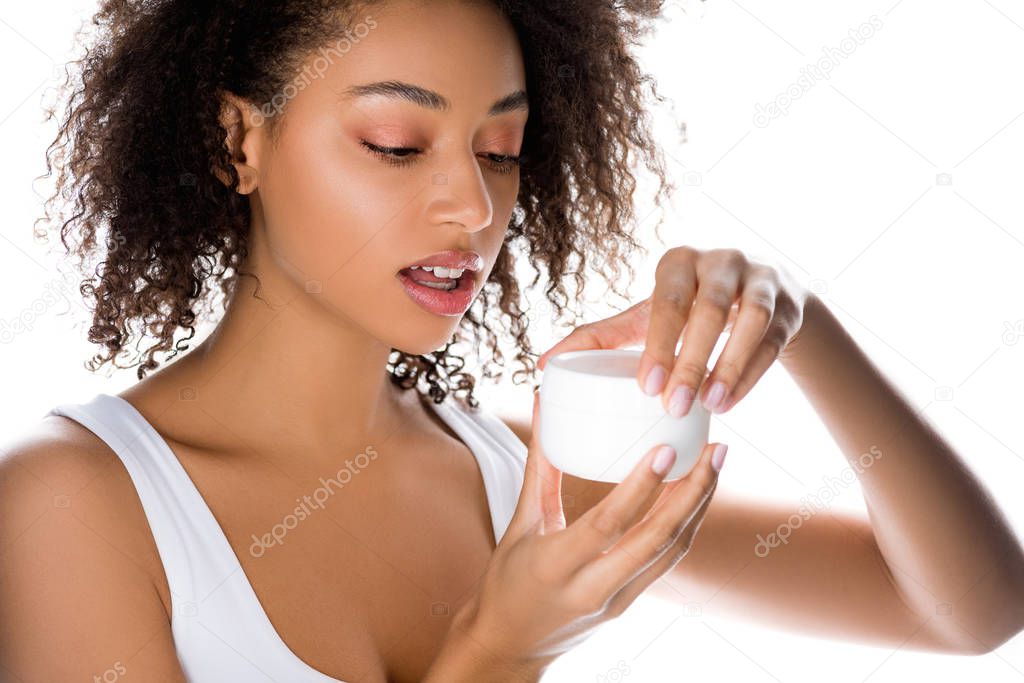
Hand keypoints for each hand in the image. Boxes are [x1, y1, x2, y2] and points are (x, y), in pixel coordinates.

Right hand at [450, 391, 725, 674]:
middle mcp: (591, 588)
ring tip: (714, 466)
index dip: (639, 488)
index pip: (607, 524)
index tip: (665, 450)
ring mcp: (615, 601)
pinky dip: (684, 527)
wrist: (508, 647)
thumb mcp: (519, 525)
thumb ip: (539, 468)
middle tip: (714, 451)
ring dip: (697, 508)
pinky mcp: (628, 606)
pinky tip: (695, 497)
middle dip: (692, 493)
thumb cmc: (506, 583)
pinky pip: (665, 563)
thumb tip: (544, 407)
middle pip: (655, 540)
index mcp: (555, 565)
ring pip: (670, 552)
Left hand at [537, 246, 809, 415]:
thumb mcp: (647, 316)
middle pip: (710, 309)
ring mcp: (761, 280)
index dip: (658, 343)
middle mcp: (721, 262)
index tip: (644, 389)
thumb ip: (601, 338)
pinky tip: (731, 403)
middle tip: (672, 406)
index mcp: (678, 262)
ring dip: (730, 366)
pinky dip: (753, 373)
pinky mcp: (789, 306)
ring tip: (707, 407)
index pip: (667, 299)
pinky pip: (773, 340)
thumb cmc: (687, 310)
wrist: (757, 297)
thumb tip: (541, 367)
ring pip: (750, 321)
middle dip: (691, 359)